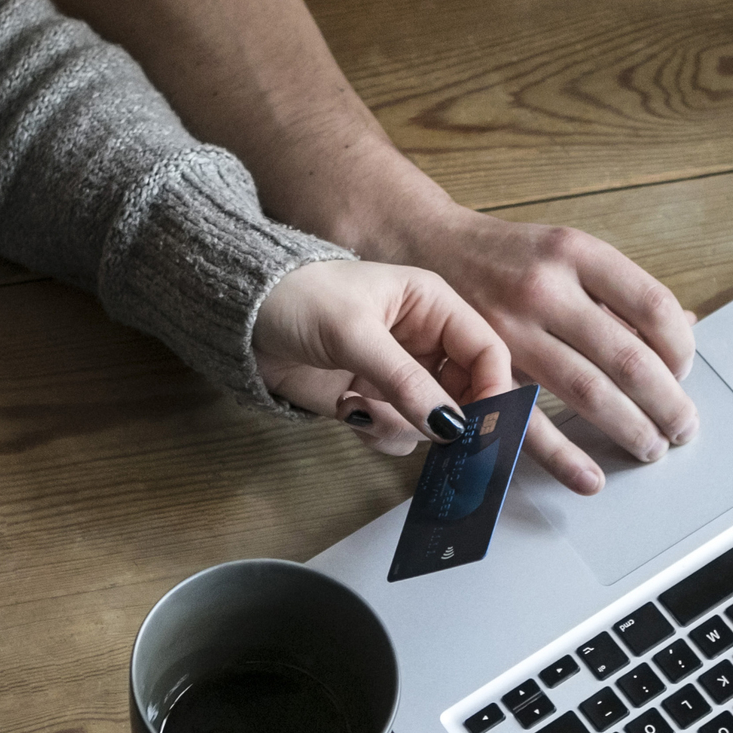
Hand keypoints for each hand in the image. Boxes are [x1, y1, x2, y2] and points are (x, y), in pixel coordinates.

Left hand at [255, 260, 590, 487]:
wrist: (241, 317)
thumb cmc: (298, 298)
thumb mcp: (355, 333)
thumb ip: (405, 380)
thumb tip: (450, 425)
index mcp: (433, 306)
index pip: (486, 351)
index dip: (492, 389)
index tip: (482, 425)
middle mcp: (425, 342)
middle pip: (466, 394)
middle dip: (444, 418)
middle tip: (423, 430)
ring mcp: (400, 375)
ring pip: (431, 422)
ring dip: (401, 425)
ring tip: (359, 406)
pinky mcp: (374, 401)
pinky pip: (399, 434)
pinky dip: (377, 434)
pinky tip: (347, 410)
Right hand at [388, 207, 698, 490]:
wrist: (427, 244)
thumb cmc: (508, 256)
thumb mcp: (567, 253)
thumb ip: (621, 294)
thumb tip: (684, 327)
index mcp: (575, 253)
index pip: (652, 307)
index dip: (681, 349)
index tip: (684, 372)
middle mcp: (545, 288)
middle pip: (627, 357)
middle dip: (666, 404)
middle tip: (683, 428)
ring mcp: (510, 328)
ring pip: (587, 392)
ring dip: (630, 429)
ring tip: (652, 447)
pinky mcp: (482, 365)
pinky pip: (528, 421)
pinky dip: (563, 457)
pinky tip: (589, 476)